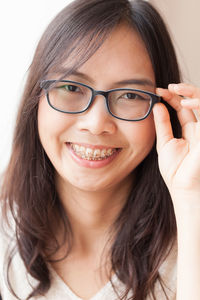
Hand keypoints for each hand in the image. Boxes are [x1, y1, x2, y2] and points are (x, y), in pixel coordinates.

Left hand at [153, 83, 199, 213]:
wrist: (184, 188)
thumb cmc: (176, 171)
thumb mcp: (165, 143)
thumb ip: (163, 125)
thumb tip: (157, 106)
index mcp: (190, 132)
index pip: (183, 108)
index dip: (172, 97)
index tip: (157, 91)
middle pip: (196, 102)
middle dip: (183, 90)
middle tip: (167, 86)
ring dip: (191, 92)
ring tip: (175, 89)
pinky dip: (198, 104)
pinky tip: (184, 102)